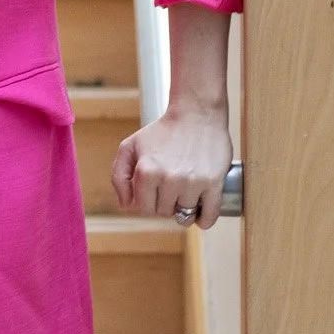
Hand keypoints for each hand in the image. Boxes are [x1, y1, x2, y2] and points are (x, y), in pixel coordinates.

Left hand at [111, 100, 231, 229]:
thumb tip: (125, 205)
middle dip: (166, 204)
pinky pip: (210, 215)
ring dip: (185, 211)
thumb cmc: (163, 131)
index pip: (144, 208)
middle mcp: (168, 178)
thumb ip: (119, 175)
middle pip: (165, 212)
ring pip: (186, 215)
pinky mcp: (214, 183)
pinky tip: (201, 214)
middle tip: (171, 190)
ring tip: (186, 197)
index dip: (148, 203)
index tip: (154, 194)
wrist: (197, 113)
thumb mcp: (131, 145)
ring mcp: (192, 182)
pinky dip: (205, 220)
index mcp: (146, 171)